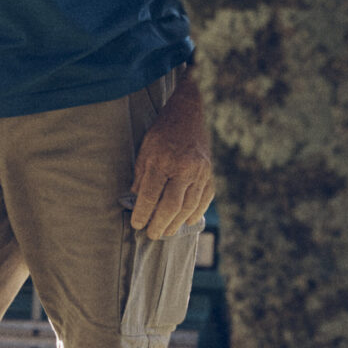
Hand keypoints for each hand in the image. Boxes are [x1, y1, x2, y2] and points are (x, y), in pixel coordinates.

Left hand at [130, 76, 213, 236]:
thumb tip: (136, 200)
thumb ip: (141, 177)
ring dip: (178, 222)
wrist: (189, 113)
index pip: (151, 195)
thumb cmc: (162, 133)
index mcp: (163, 161)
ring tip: (167, 231)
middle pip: (172, 205)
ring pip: (190, 205)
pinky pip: (205, 198)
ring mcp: (201, 171)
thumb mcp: (144, 151)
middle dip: (161, 223)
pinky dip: (197, 212)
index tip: (137, 225)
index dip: (143, 213)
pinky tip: (187, 221)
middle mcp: (184, 168)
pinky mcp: (211, 172)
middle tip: (152, 234)